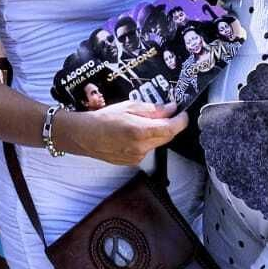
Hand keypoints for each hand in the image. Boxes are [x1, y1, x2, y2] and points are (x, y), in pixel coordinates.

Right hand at [55, 100, 187, 165]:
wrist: (84, 135)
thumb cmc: (103, 118)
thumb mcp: (129, 106)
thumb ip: (152, 109)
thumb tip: (170, 109)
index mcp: (140, 131)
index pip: (171, 129)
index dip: (181, 121)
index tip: (183, 114)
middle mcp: (141, 147)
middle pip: (166, 137)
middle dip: (169, 125)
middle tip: (166, 113)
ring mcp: (137, 157)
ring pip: (157, 143)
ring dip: (156, 132)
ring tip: (142, 122)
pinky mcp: (132, 161)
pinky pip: (147, 149)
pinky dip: (146, 140)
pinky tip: (134, 133)